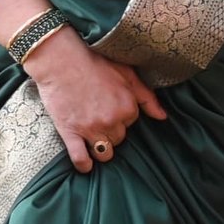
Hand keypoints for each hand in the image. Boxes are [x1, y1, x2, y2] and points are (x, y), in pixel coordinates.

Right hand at [28, 28, 163, 171]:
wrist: (61, 59)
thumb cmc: (94, 62)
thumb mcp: (127, 73)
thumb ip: (147, 97)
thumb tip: (162, 117)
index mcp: (127, 107)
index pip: (131, 123)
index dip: (121, 116)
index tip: (110, 106)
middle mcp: (112, 121)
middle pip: (119, 139)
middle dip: (111, 131)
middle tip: (98, 116)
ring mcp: (91, 129)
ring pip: (104, 152)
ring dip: (101, 147)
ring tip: (93, 137)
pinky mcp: (70, 133)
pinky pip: (81, 159)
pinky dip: (84, 164)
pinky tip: (86, 163)